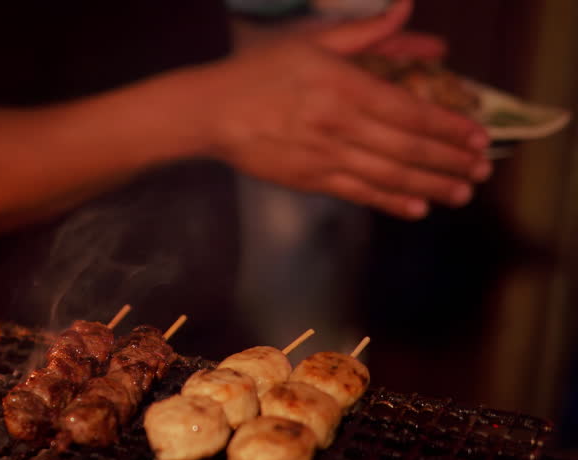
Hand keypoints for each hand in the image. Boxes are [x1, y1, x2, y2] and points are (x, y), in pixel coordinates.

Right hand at [203, 0, 488, 218]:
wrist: (211, 113)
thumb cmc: (259, 72)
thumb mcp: (312, 42)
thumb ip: (365, 32)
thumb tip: (405, 9)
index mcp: (345, 87)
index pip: (410, 111)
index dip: (448, 126)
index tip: (478, 135)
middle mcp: (340, 125)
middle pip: (408, 147)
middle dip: (450, 160)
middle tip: (481, 169)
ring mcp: (324, 156)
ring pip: (389, 175)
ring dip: (430, 186)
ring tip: (461, 193)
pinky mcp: (308, 180)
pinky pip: (358, 192)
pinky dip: (390, 202)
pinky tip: (416, 208)